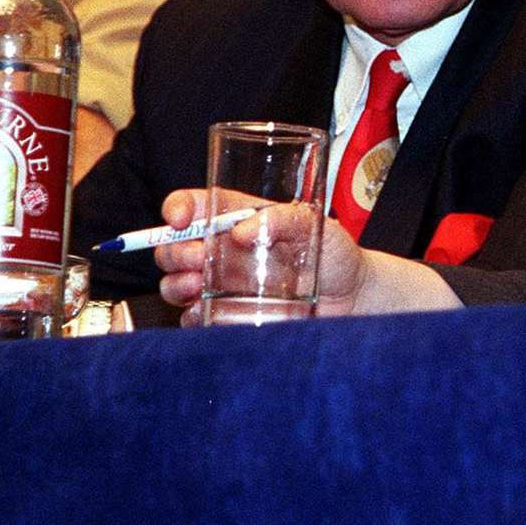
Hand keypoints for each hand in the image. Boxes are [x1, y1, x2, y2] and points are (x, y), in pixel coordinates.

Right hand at [152, 189, 368, 315]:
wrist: (353, 299)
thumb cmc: (336, 253)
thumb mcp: (315, 223)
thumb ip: (283, 218)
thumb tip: (242, 231)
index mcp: (239, 218)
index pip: (195, 205)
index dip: (178, 208)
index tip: (178, 219)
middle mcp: (225, 250)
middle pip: (174, 246)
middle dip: (172, 251)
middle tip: (196, 259)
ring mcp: (224, 284)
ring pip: (175, 283)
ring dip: (175, 284)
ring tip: (197, 286)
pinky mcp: (229, 315)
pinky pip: (195, 319)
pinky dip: (192, 317)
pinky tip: (207, 312)